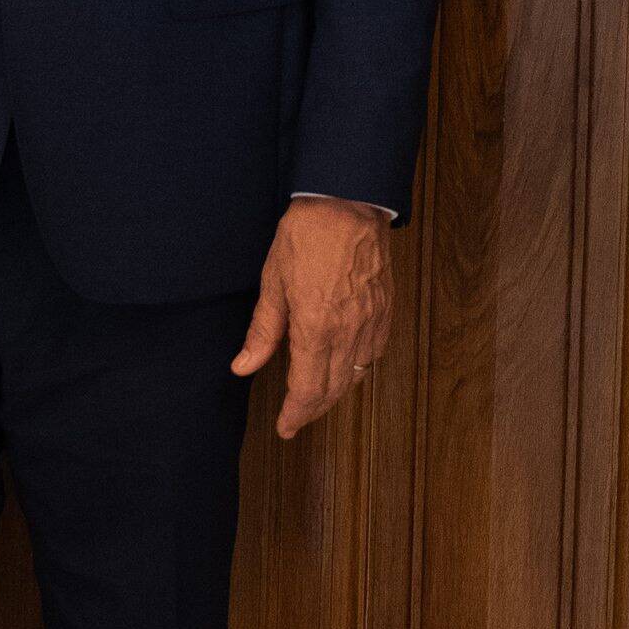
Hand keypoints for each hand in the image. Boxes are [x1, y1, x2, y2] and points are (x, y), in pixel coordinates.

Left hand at [234, 198, 395, 436]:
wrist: (348, 200)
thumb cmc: (307, 234)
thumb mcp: (273, 281)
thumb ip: (262, 331)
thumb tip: (243, 366)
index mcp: (316, 328)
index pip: (307, 391)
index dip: (295, 415)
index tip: (285, 427)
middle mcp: (348, 332)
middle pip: (332, 390)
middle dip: (312, 411)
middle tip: (296, 419)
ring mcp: (371, 322)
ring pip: (356, 376)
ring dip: (335, 393)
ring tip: (316, 399)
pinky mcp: (385, 309)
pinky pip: (374, 353)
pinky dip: (359, 370)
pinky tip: (347, 368)